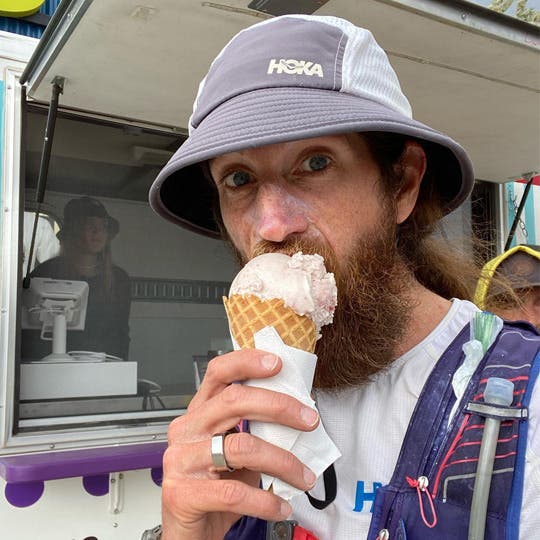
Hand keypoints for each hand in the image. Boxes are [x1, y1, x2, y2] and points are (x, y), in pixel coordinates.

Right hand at [161, 349, 319, 539]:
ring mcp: (180, 460)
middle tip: (309, 420)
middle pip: (233, 401)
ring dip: (283, 462)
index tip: (278, 364)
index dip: (246, 363)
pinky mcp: (182, 493)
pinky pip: (235, 492)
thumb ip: (255, 428)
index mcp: (199, 413)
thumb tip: (297, 413)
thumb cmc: (215, 485)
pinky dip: (266, 500)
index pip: (218, 373)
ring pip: (241, 447)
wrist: (189, 532)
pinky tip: (280, 505)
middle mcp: (186, 430)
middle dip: (279, 407)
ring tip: (303, 476)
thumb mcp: (235, 451)